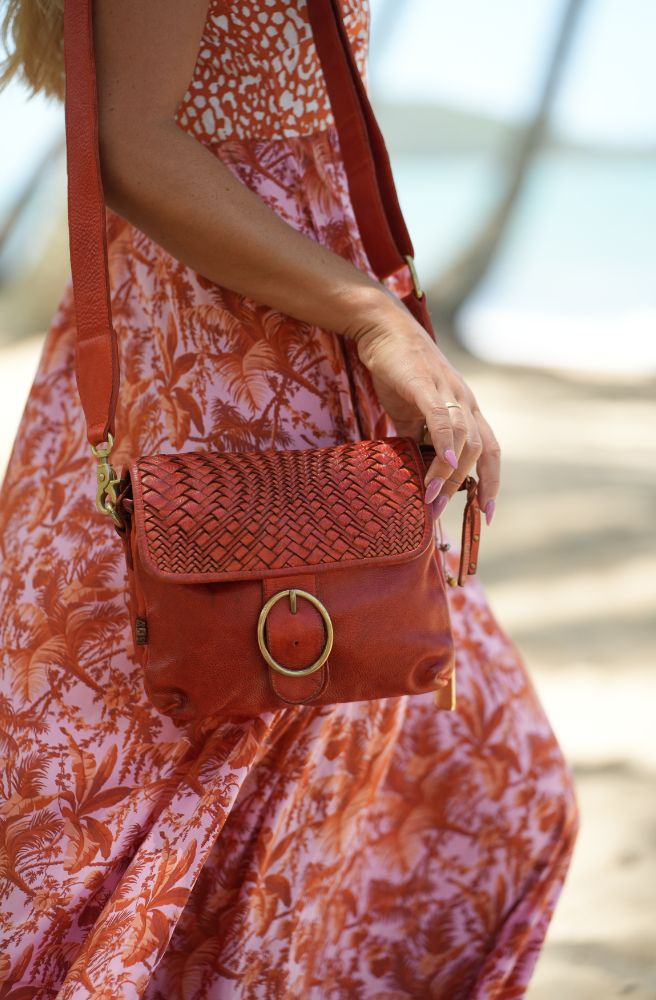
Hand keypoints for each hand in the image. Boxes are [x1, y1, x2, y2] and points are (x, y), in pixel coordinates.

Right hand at [348, 299, 499, 523]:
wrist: (383, 331)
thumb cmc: (399, 372)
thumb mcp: (411, 414)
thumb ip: (419, 440)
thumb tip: (416, 472)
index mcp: (466, 410)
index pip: (490, 451)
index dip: (491, 483)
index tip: (486, 514)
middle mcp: (465, 402)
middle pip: (480, 451)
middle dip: (464, 486)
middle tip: (441, 509)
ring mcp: (449, 392)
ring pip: (464, 440)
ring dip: (448, 473)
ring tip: (429, 496)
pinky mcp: (426, 385)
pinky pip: (442, 417)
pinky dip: (446, 443)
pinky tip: (443, 463)